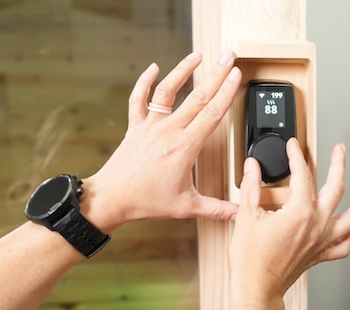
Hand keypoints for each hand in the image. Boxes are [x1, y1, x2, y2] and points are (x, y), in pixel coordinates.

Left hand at [84, 50, 241, 231]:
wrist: (111, 198)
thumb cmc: (145, 202)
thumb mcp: (186, 207)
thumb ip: (216, 208)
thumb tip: (239, 213)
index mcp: (185, 147)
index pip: (212, 114)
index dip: (227, 92)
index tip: (236, 75)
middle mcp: (168, 131)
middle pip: (197, 97)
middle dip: (216, 75)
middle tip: (229, 57)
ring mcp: (150, 127)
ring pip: (169, 92)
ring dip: (183, 71)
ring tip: (198, 56)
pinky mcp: (135, 128)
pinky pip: (139, 100)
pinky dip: (145, 82)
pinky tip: (153, 68)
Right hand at [229, 139, 349, 305]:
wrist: (257, 288)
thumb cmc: (252, 260)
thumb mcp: (247, 216)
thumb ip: (251, 187)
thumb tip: (253, 167)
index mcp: (300, 213)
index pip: (302, 175)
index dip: (297, 156)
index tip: (293, 147)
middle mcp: (316, 225)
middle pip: (336, 188)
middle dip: (339, 165)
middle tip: (340, 151)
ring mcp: (322, 241)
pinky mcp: (320, 255)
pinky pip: (344, 245)